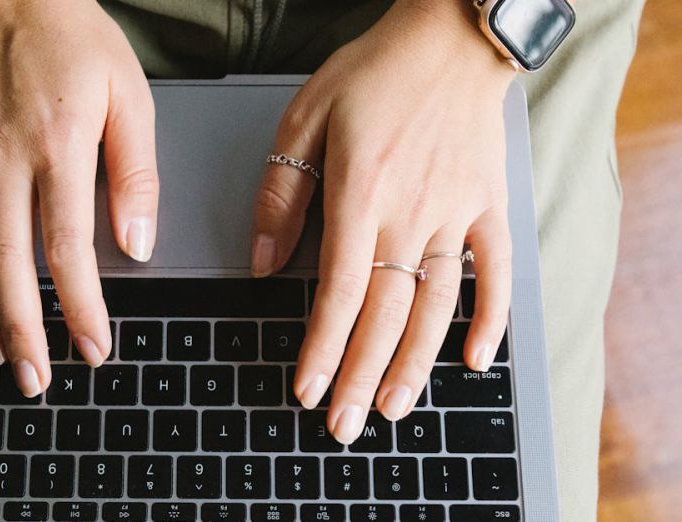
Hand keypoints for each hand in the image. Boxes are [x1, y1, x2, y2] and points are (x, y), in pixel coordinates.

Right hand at [0, 0, 157, 396]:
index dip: (80, 308)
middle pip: (8, 263)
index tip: (91, 349)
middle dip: (23, 328)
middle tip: (35, 378)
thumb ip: (136, 175)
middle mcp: (3, 159)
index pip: (69, 250)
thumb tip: (138, 243)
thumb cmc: (77, 41)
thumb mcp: (130, 99)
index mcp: (58, 149)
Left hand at [251, 0, 515, 442]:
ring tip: (391, 407)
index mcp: (359, 196)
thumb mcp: (304, 120)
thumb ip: (281, 196)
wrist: (449, 39)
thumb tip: (261, 263)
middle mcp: (408, 215)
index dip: (320, 348)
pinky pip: (495, 272)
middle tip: (343, 424)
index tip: (306, 389)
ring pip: (434, 307)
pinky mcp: (487, 208)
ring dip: (413, 363)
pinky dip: (490, 317)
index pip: (337, 293)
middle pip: (383, 315)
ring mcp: (454, 215)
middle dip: (357, 375)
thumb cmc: (374, 73)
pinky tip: (476, 358)